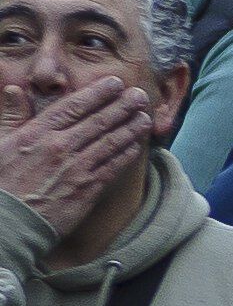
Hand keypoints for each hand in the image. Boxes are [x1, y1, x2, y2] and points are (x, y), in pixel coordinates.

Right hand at [0, 71, 157, 229]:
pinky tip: (136, 145)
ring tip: (145, 117)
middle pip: (99, 121)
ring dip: (131, 128)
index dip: (98, 93)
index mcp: (37, 133)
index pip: (74, 106)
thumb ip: (12, 116)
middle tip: (140, 95)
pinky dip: (126, 154)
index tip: (115, 83)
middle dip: (123, 106)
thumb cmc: (0, 183)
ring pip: (111, 142)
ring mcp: (76, 168)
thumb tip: (14, 89)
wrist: (6, 222)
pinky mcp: (87, 189)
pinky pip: (113, 167)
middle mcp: (60, 147)